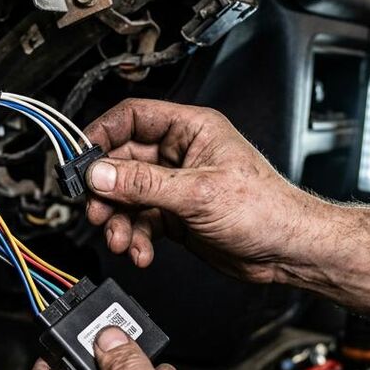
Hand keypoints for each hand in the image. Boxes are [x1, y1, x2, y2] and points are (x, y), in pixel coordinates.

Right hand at [83, 98, 316, 282]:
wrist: (288, 251)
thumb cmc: (267, 209)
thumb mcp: (198, 193)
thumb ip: (144, 183)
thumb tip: (101, 173)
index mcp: (192, 129)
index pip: (133, 117)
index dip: (102, 133)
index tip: (81, 157)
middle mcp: (181, 153)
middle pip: (123, 161)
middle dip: (108, 189)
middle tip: (97, 210)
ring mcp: (177, 184)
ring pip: (128, 195)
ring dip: (119, 220)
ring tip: (121, 239)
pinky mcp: (177, 214)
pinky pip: (141, 220)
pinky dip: (135, 237)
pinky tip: (141, 251)